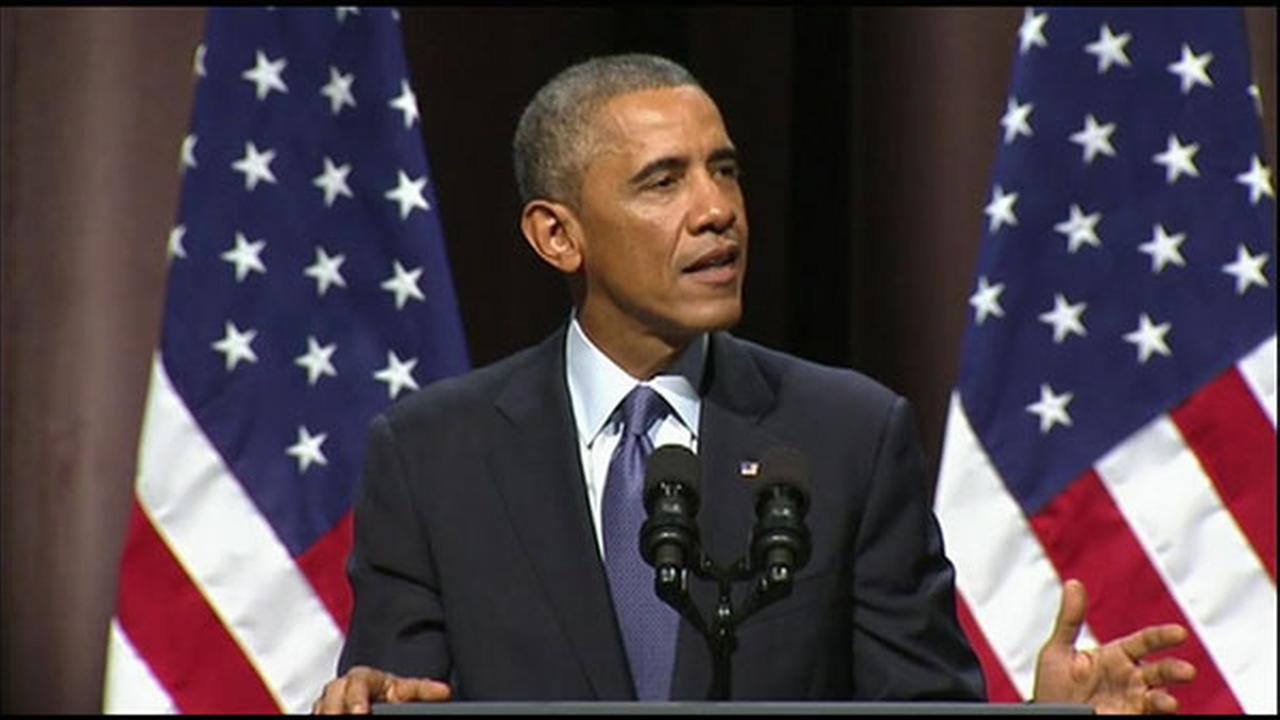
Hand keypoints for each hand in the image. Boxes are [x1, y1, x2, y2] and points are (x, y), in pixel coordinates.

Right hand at [313, 665, 451, 713]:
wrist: (374, 700)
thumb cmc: (390, 694)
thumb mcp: (405, 691)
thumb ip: (421, 690)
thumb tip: (445, 692)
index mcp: (363, 677)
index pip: (356, 683)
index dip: (356, 699)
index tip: (361, 714)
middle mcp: (340, 687)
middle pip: (331, 696)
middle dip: (335, 711)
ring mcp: (327, 702)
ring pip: (320, 708)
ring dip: (326, 714)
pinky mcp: (322, 712)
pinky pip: (315, 715)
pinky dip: (320, 718)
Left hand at [1032, 579, 1195, 713]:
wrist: (1050, 718)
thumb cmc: (1053, 687)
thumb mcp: (1058, 652)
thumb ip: (1069, 619)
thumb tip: (1073, 584)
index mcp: (1116, 657)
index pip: (1145, 642)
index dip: (1163, 637)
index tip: (1180, 633)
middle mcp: (1129, 678)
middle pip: (1160, 671)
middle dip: (1175, 670)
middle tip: (1187, 671)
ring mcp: (1131, 700)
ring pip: (1158, 697)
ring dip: (1166, 699)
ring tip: (1169, 702)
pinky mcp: (1130, 717)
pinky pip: (1148, 715)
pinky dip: (1156, 713)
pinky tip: (1160, 709)